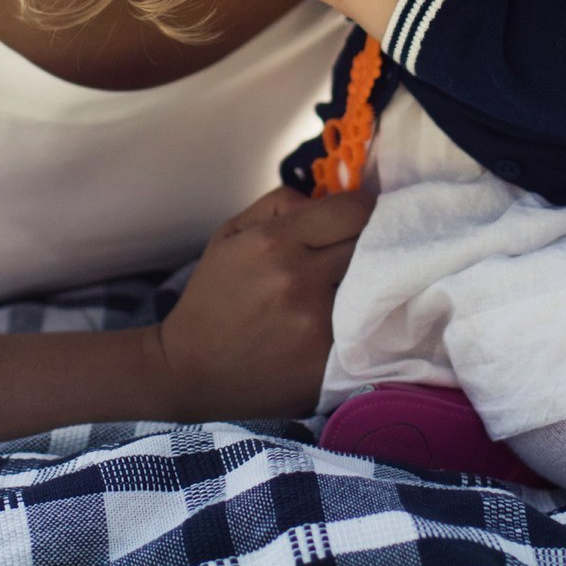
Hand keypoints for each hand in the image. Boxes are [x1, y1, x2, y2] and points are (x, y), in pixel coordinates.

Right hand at [147, 187, 373, 419]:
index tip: (361, 215)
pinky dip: (361, 322)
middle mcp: (297, 279)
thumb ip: (280, 204)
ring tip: (351, 287)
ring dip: (367, 284)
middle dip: (366, 243)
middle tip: (355, 250)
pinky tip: (344, 323)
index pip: (352, 210)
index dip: (363, 209)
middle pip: (370, 245)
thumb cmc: (214, 297)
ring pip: (374, 287)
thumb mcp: (230, 234)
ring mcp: (316, 323)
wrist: (192, 371)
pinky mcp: (328, 361)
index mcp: (272, 242)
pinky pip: (366, 327)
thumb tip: (330, 195)